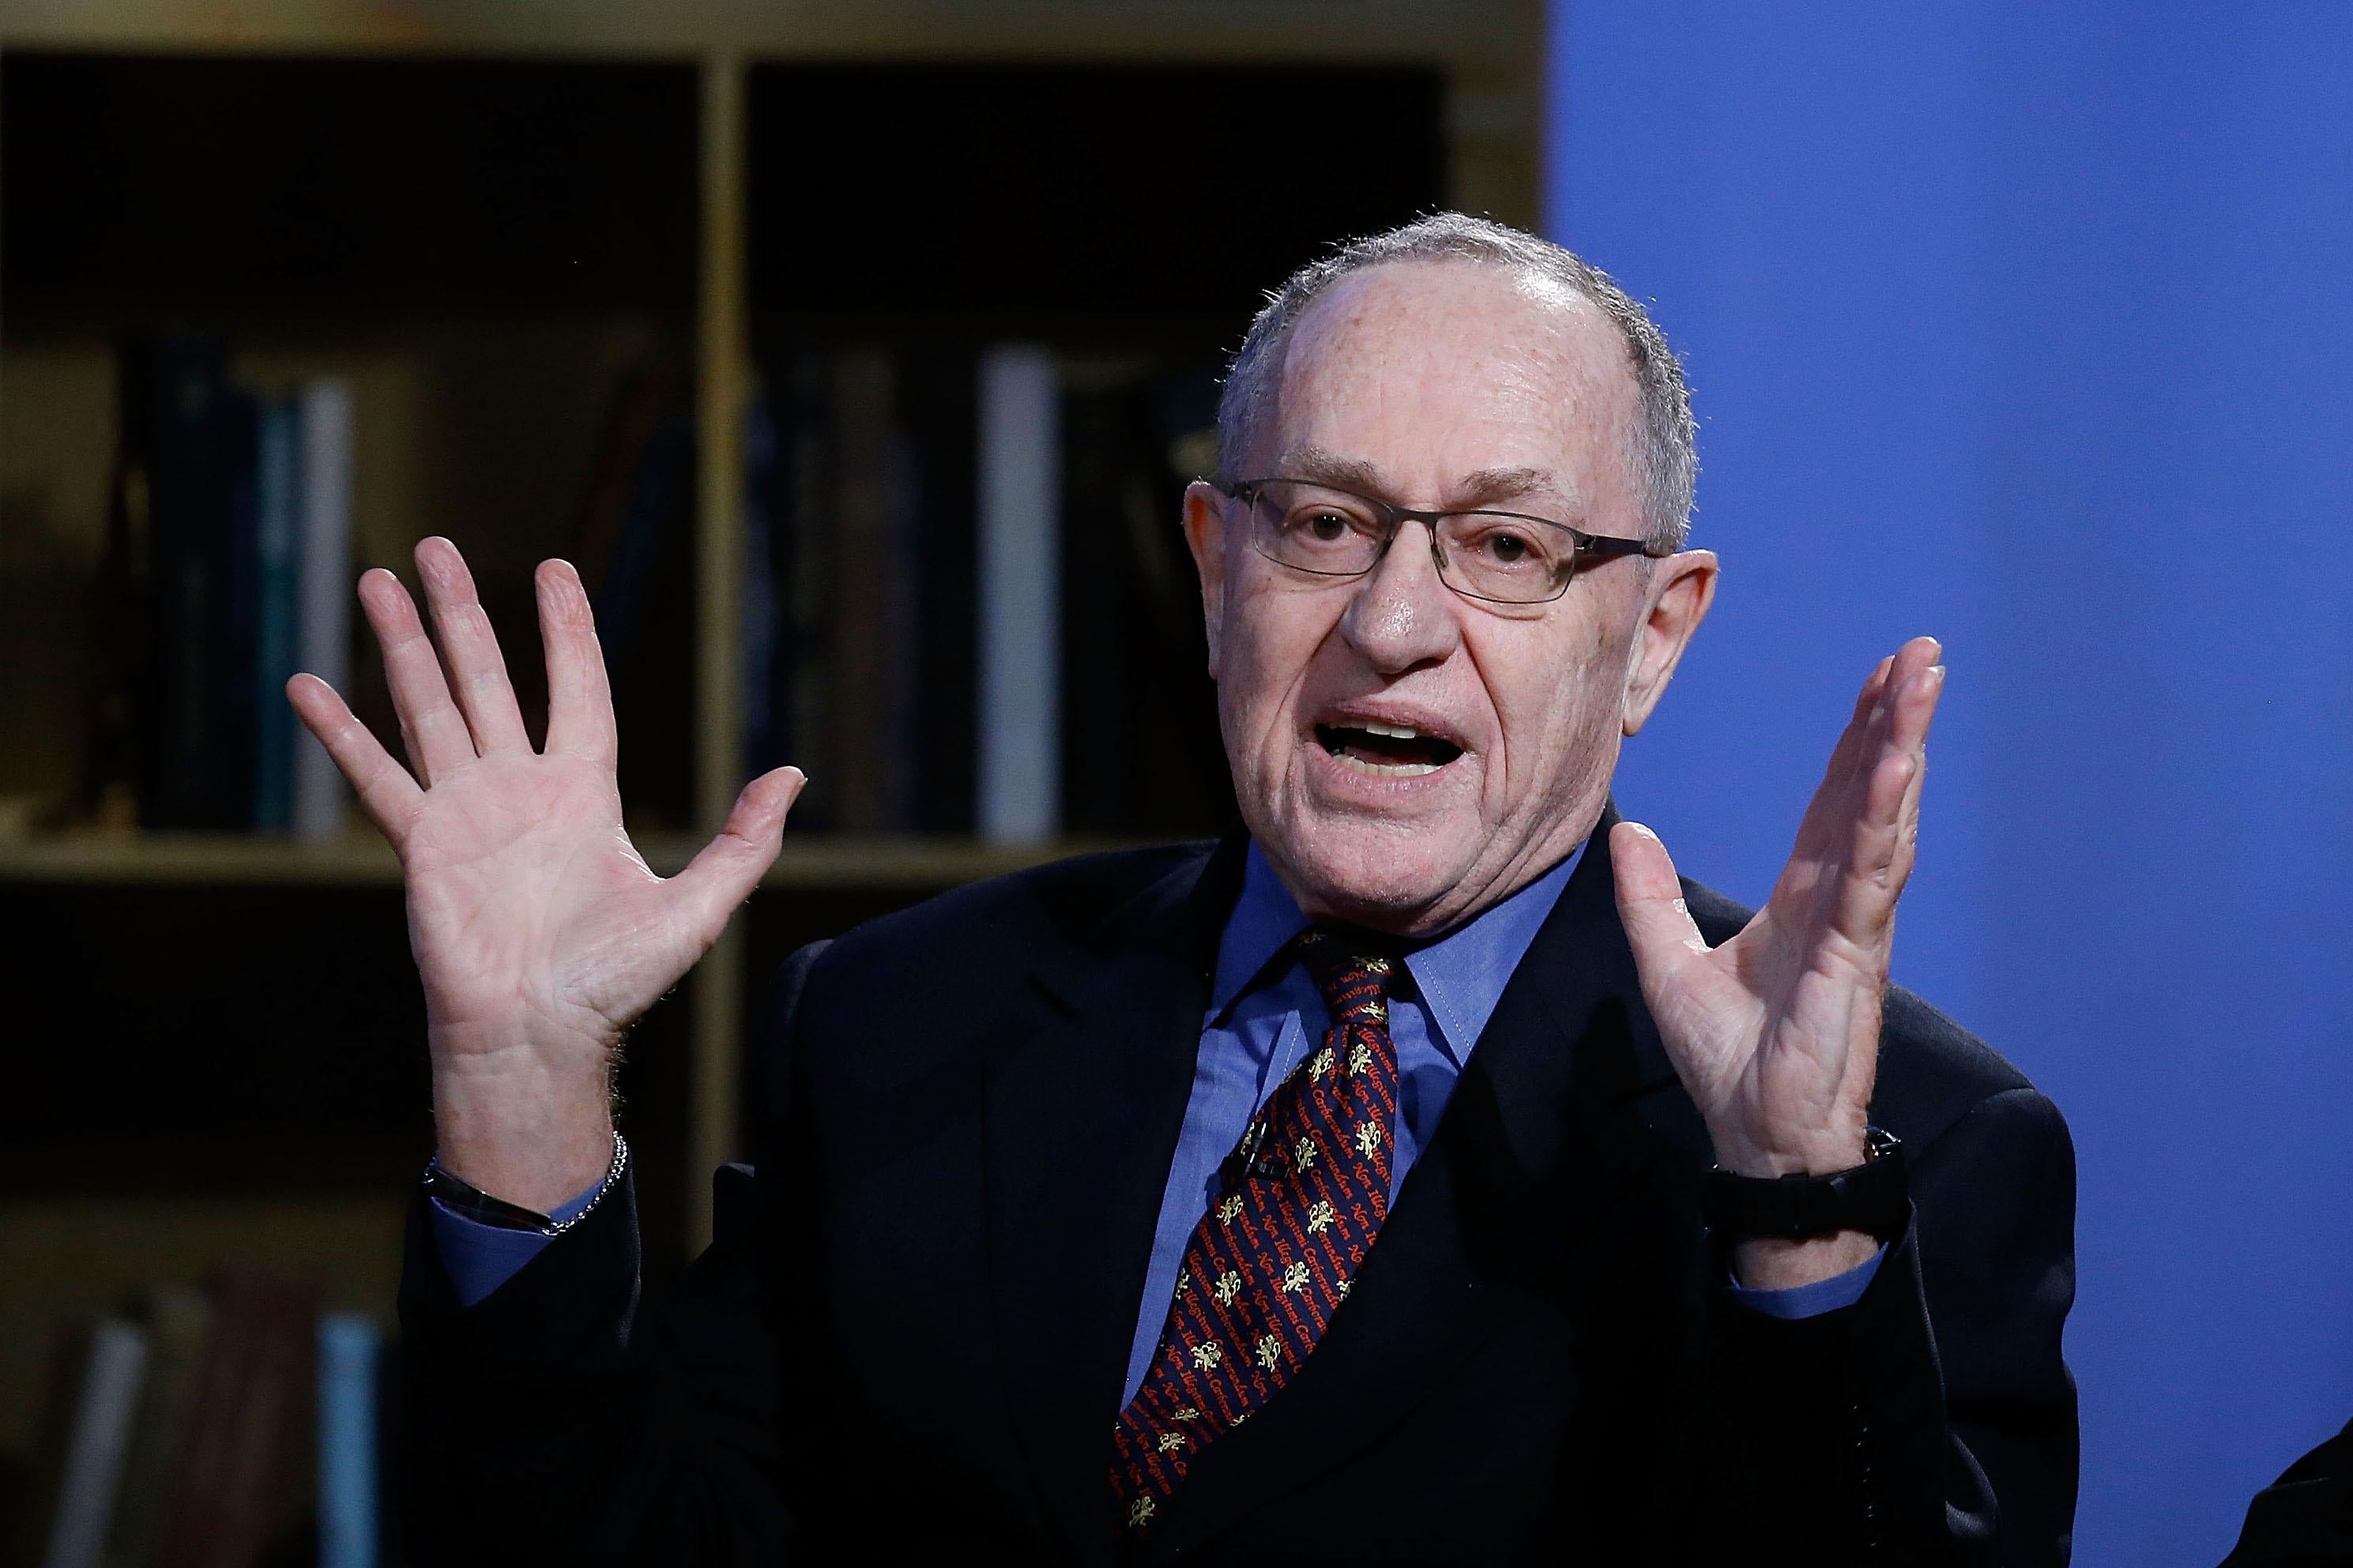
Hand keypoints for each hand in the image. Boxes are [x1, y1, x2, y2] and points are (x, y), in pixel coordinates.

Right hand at [287, 537, 803, 1209]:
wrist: (541, 1037)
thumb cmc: (615, 984)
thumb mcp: (698, 906)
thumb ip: (743, 840)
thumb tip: (793, 775)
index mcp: (585, 793)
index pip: (577, 689)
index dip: (566, 631)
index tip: (552, 569)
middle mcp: (520, 789)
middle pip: (486, 680)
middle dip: (461, 613)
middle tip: (434, 547)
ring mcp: (465, 812)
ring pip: (428, 707)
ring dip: (402, 644)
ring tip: (379, 579)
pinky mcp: (420, 845)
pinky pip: (375, 776)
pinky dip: (340, 733)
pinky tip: (307, 686)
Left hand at [1611, 637, 1943, 1286]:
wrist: (1755, 1139)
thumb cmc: (1730, 1064)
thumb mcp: (1668, 963)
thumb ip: (1649, 898)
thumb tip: (1629, 834)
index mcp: (1803, 898)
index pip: (1831, 801)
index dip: (1855, 739)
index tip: (1880, 679)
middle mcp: (1838, 900)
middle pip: (1867, 792)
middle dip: (1895, 720)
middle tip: (1922, 653)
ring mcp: (1854, 924)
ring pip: (1882, 818)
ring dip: (1902, 747)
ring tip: (1922, 683)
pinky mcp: (1854, 954)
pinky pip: (1872, 873)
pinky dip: (1884, 817)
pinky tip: (1897, 767)